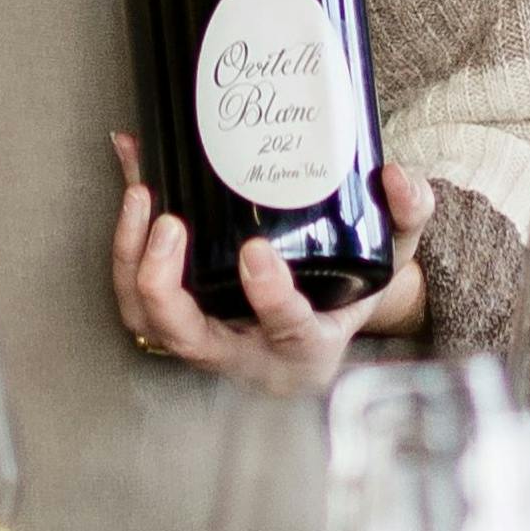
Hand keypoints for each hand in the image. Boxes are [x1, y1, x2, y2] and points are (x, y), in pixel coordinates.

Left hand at [108, 138, 435, 380]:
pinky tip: (133, 180)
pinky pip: (135, 292)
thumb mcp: (389, 255)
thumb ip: (406, 215)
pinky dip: (123, 241)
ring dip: (131, 260)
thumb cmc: (349, 290)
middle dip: (165, 284)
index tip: (257, 252)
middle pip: (187, 338)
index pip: (287, 330)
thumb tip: (397, 176)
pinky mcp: (175, 319)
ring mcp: (203, 341)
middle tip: (171, 224)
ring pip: (147, 319)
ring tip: (140, 194)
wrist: (320, 323)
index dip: (270, 298)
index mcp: (305, 346)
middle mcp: (246, 354)